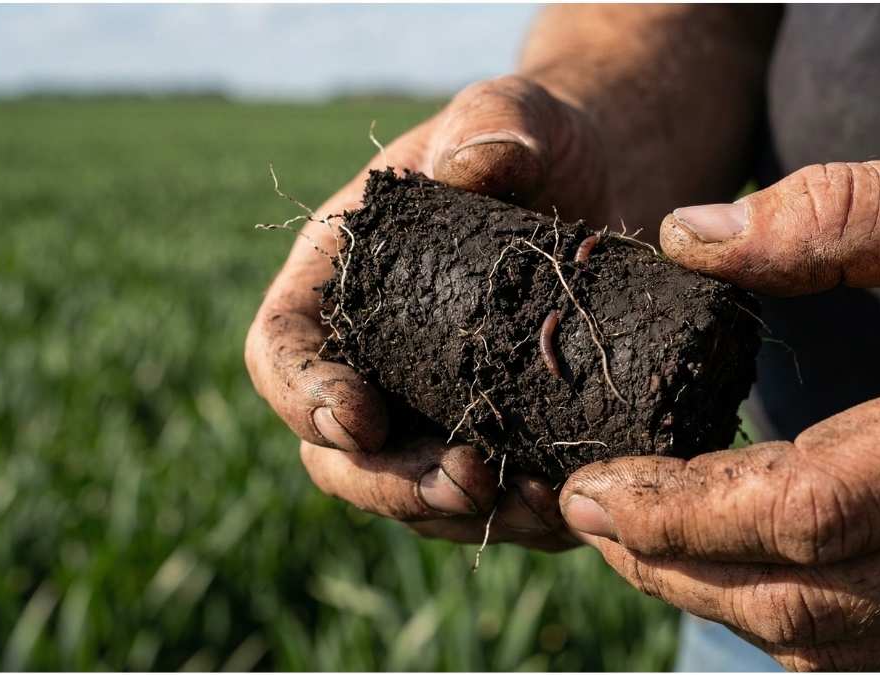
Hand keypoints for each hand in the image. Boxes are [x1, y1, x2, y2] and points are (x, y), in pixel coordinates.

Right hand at [246, 75, 611, 550]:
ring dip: (459, 512)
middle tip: (464, 482)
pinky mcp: (491, 435)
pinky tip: (565, 504)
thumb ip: (494, 122)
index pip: (283, 351)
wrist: (596, 187)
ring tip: (531, 505)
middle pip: (338, 453)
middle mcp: (369, 357)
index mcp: (338, 282)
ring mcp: (427, 407)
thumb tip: (473, 166)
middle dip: (391, 481)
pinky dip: (519, 514)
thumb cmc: (534, 142)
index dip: (304, 395)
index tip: (358, 418)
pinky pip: (485, 497)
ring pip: (410, 492)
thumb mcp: (516, 113)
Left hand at [560, 144, 879, 667]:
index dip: (686, 509)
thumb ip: (840, 212)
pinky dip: (795, 624)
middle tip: (593, 515)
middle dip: (678, 566)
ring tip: (642, 542)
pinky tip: (740, 568)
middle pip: (812, 602)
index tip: (597, 484)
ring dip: (721, 602)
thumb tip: (694, 237)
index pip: (815, 508)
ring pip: (843, 650)